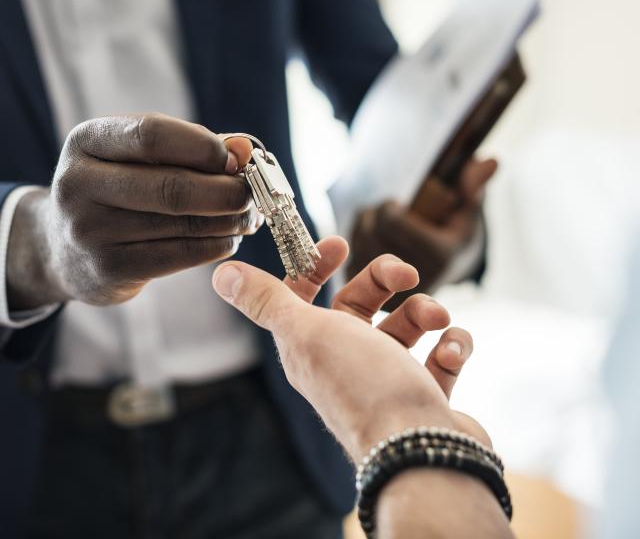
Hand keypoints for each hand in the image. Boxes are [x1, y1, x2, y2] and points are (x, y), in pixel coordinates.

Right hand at [7, 114, 260, 308]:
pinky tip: (229, 239)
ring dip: (229, 221)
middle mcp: (79, 184)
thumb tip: (244, 149)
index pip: (153, 135)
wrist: (64, 247)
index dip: (204, 147)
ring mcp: (90, 230)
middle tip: (252, 195)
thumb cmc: (119, 190)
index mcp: (87, 141)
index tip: (237, 160)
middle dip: (226, 191)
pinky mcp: (108, 269)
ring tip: (247, 217)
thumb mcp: (139, 157)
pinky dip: (216, 246)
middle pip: (173, 186)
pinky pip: (179, 255)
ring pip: (182, 224)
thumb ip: (192, 147)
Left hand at [212, 236, 488, 461]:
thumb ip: (266, 301)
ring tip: (437, 319)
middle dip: (385, 279)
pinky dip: (452, 346)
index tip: (340, 245)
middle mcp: (346, 360)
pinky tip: (451, 351)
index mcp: (311, 345)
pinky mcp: (424, 394)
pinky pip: (440, 356)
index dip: (316, 266)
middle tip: (407, 274)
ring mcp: (387, 378)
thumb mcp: (306, 333)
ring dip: (425, 311)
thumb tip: (221, 273)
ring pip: (406, 325)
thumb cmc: (362, 386)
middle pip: (361, 302)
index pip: (304, 296)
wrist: (420, 452)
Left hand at [349, 158, 496, 300]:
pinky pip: (349, 259)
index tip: (396, 204)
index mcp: (439, 256)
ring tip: (379, 224)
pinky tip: (369, 240)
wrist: (442, 273)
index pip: (391, 220)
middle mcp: (415, 279)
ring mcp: (391, 292)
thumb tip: (492, 160)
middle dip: (374, 215)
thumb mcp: (466, 210)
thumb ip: (474, 185)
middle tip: (385, 212)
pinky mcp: (371, 300)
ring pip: (356, 243)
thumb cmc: (453, 233)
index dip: (388, 207)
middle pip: (370, 230)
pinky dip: (355, 244)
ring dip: (363, 226)